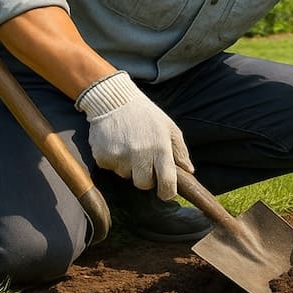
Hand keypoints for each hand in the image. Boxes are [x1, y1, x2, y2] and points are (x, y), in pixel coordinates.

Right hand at [75, 71, 192, 200]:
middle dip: (146, 178)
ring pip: (126, 176)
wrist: (113, 100)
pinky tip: (116, 143)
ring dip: (129, 166)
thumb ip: (180, 151)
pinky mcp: (103, 157)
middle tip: (144, 162)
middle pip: (144, 185)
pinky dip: (114, 160)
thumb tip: (189, 172)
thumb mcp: (169, 127)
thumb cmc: (146, 115)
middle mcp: (140, 154)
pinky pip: (111, 168)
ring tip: (129, 145)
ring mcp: (120, 157)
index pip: (166, 182)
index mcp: (160, 148)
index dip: (167, 192)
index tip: (165, 191)